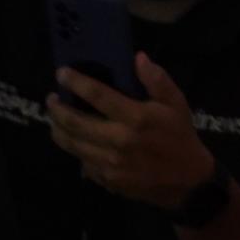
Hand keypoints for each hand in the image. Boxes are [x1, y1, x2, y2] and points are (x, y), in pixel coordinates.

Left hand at [46, 55, 215, 209]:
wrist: (188, 181)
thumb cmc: (180, 137)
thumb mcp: (176, 104)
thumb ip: (157, 80)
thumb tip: (138, 58)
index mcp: (135, 118)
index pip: (97, 95)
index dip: (76, 82)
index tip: (61, 73)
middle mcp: (118, 141)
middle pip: (76, 123)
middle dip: (57, 109)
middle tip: (51, 98)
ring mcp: (111, 163)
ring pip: (73, 145)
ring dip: (58, 129)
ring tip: (54, 118)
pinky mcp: (108, 180)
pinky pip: (83, 162)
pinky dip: (75, 149)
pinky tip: (74, 140)